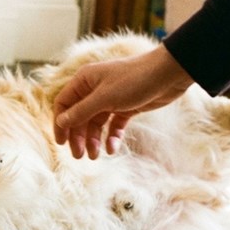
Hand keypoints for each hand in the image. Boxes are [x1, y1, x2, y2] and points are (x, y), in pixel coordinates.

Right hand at [53, 45, 194, 158]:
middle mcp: (94, 89)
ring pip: (96, 123)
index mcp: (84, 81)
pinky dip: (111, 136)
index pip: (64, 104)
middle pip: (79, 116)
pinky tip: (112, 148)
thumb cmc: (134, 80)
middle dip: (78, 136)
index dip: (60, 123)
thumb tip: (61, 122)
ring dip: (94, 139)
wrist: (169, 73)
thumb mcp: (104, 98)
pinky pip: (113, 125)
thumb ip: (81, 111)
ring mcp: (110, 98)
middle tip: (80, 156)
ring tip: (95, 156)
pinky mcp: (126, 107)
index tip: (61, 143)